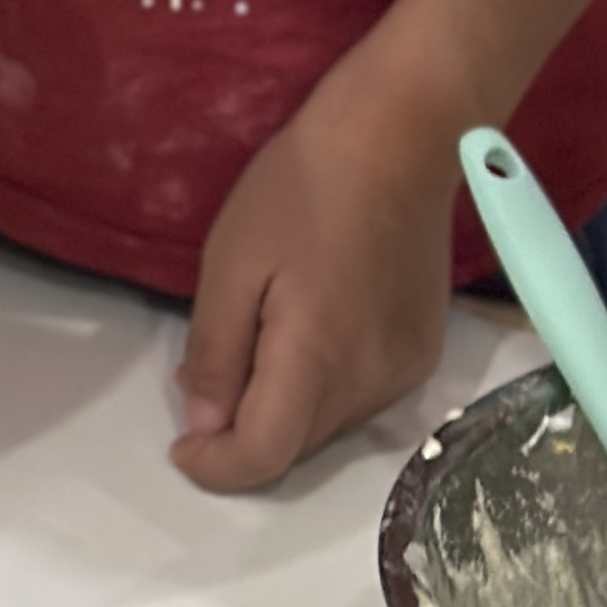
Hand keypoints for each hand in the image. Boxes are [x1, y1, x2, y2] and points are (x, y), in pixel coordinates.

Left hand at [173, 61, 455, 492]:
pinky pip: (361, 397)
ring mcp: (407, 370)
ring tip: (249, 344)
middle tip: (203, 380)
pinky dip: (321, 388)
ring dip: (283, 410)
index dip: (218, 468)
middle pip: (298, 446)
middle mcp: (372, 384)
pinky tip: (302, 333)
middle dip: (244, 434)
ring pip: (330, 426)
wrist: (398, 139)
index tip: (182, 448)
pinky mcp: (424, 350)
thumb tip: (206, 423)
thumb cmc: (302, 188)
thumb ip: (217, 350)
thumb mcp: (232, 261)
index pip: (265, 456)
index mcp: (319, 363)